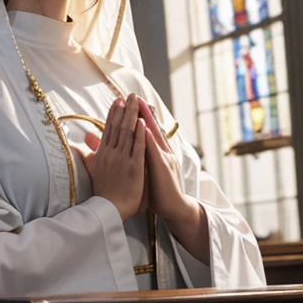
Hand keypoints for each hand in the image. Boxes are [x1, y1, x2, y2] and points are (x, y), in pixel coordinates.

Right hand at [80, 95, 146, 221]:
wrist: (108, 210)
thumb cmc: (103, 191)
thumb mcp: (92, 169)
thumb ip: (87, 155)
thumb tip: (76, 145)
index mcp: (103, 154)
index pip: (108, 129)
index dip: (113, 114)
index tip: (117, 101)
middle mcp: (112, 154)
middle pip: (118, 127)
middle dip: (124, 109)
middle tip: (130, 95)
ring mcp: (122, 160)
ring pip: (127, 133)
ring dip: (132, 116)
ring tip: (136, 102)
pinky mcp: (133, 168)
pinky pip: (137, 148)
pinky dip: (140, 135)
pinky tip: (143, 123)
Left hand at [137, 96, 196, 223]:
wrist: (174, 207)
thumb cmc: (158, 190)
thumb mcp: (148, 170)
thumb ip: (140, 157)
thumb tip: (127, 147)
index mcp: (158, 152)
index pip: (148, 130)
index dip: (139, 115)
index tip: (129, 102)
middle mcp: (163, 151)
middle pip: (151, 127)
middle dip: (142, 110)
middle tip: (133, 95)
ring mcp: (164, 157)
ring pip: (154, 134)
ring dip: (145, 118)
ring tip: (138, 104)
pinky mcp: (163, 167)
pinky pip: (155, 151)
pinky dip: (149, 139)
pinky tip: (144, 128)